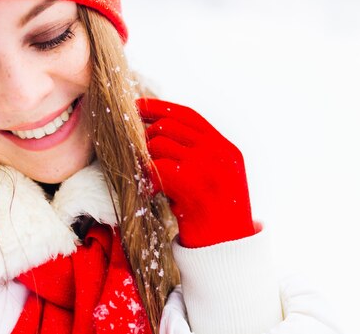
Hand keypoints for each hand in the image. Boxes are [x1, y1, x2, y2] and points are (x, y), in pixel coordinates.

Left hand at [136, 98, 255, 247]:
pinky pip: (157, 168)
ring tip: (145, 177)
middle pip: (168, 126)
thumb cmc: (214, 218)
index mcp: (227, 148)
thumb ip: (196, 154)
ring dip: (144, 159)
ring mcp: (209, 168)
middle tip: (132, 151)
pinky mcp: (194, 186)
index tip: (135, 106)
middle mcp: (221, 153)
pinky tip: (148, 192)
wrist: (228, 253)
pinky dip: (146, 178)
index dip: (158, 107)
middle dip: (144, 136)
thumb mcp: (214, 179)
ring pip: (159, 144)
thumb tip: (155, 131)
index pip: (188, 114)